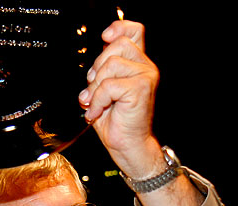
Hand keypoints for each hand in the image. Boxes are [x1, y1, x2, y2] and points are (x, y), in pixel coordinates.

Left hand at [79, 20, 161, 176]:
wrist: (127, 146)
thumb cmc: (117, 122)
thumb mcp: (104, 91)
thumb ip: (102, 73)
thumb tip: (91, 68)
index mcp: (137, 64)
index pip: (134, 31)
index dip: (119, 28)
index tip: (105, 38)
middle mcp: (145, 67)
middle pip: (116, 45)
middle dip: (97, 68)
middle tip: (93, 91)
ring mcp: (146, 76)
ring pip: (111, 64)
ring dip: (96, 88)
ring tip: (95, 104)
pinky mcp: (141, 87)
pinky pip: (109, 85)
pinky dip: (98, 100)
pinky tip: (97, 112)